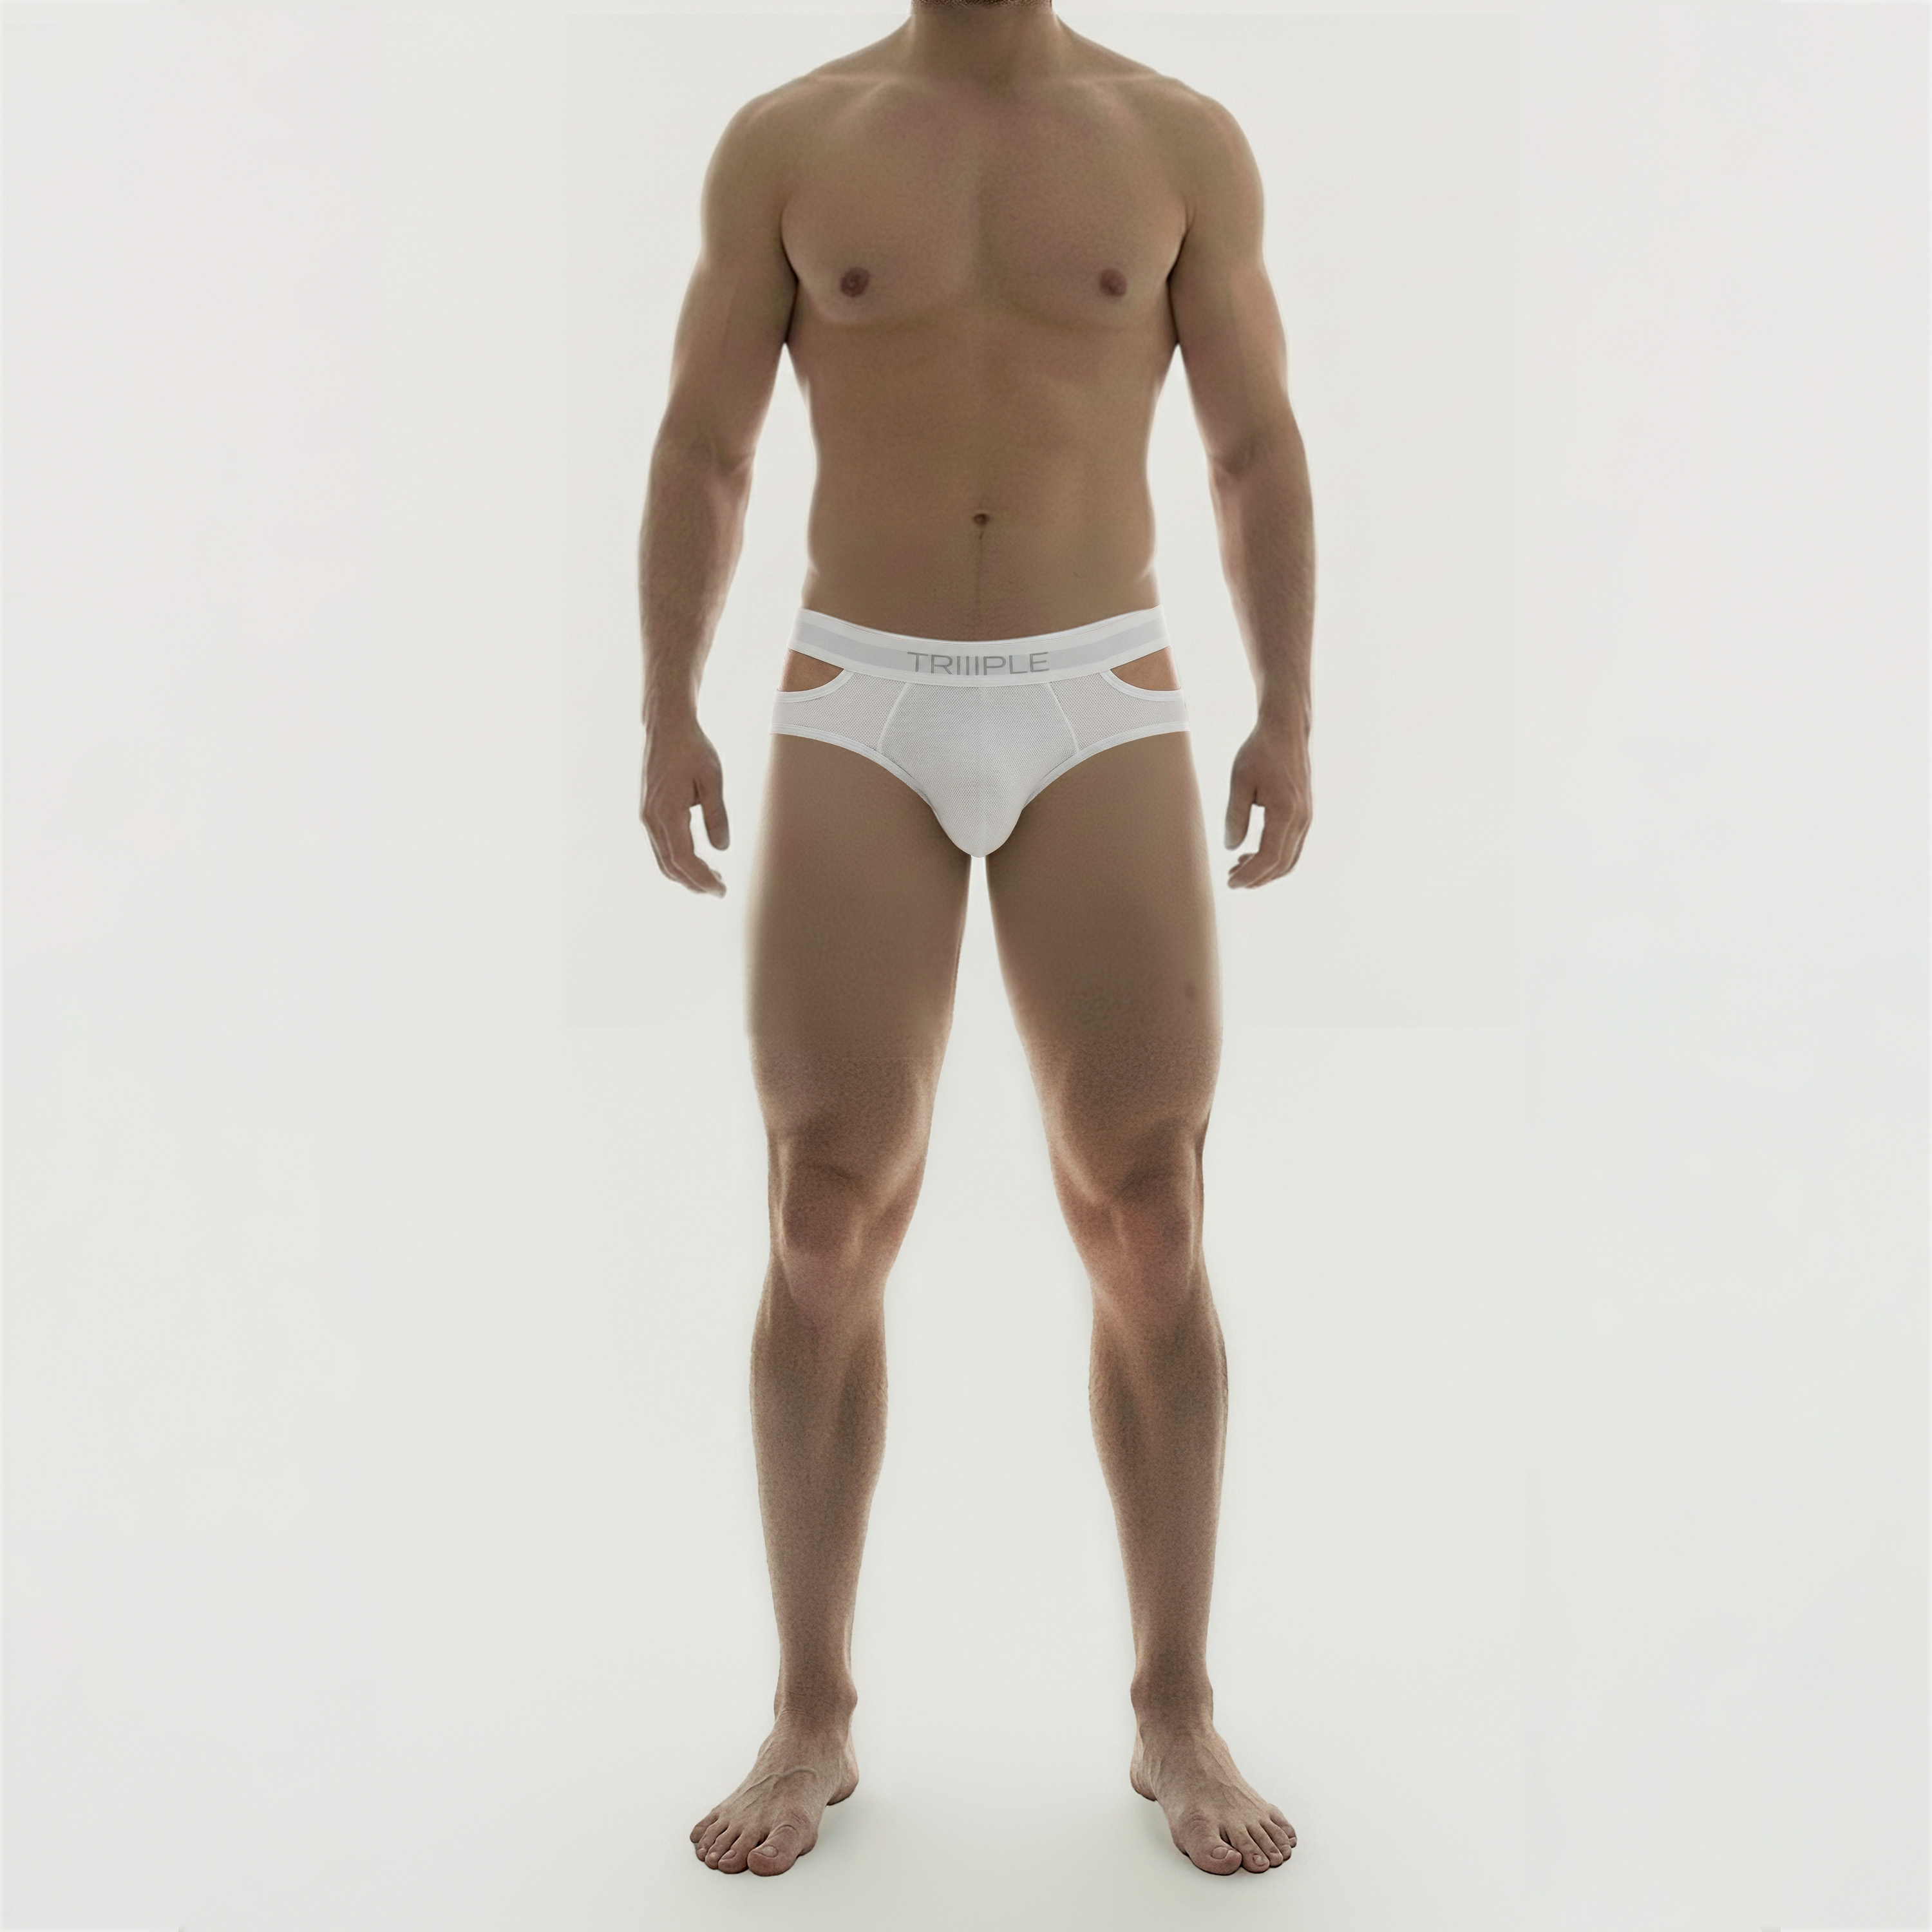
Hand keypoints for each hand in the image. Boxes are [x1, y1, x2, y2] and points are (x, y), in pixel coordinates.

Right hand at [641, 718, 729, 895]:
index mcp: (668, 812)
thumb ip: (717, 816)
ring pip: (663, 860)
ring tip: (711, 878)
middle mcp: (652, 819)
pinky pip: (660, 847)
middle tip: (720, 889)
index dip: (702, 879)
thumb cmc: (692, 749)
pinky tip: (696, 861)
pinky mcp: (648, 812)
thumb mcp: (713, 780)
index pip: (683, 860)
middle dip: (695, 883)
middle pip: (671, 867)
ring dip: (685, 875)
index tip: (721, 890)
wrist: (666, 727)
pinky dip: (677, 861)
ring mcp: (647, 817)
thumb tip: (722, 848)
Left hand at [1223, 723, 1310, 887]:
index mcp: (1286, 812)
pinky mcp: (1305, 815)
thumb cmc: (1260, 752)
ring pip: (1290, 859)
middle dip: (1256, 878)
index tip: (1230, 882)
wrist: (1286, 731)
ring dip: (1266, 871)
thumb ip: (1235, 817)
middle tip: (1231, 879)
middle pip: (1282, 865)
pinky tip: (1252, 853)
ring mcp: (1307, 818)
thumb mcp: (1240, 782)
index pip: (1269, 858)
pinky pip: (1293, 847)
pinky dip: (1274, 858)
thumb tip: (1231, 848)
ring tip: (1239, 869)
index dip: (1250, 875)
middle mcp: (1302, 819)